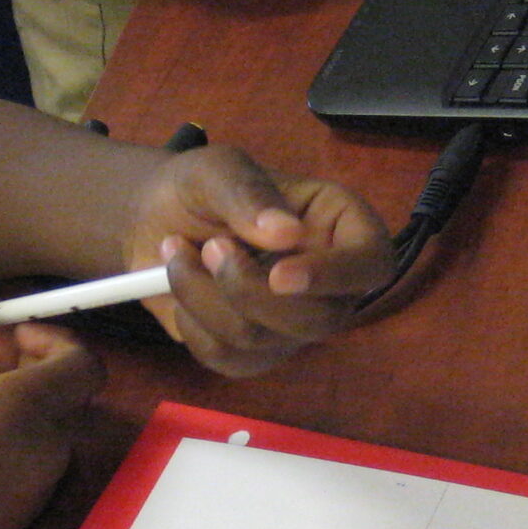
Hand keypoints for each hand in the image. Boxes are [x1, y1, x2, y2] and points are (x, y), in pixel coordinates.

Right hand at [0, 270, 101, 528]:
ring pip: (48, 423)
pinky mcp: (31, 513)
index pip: (82, 361)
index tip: (7, 334)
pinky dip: (11, 436)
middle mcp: (46, 448)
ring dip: (14, 398)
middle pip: (64, 388)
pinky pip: (36, 457)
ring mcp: (43, 485)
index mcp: (19, 412)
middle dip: (26, 360)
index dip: (55, 337)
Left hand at [119, 147, 393, 378]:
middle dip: (248, 290)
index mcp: (340, 227)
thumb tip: (287, 233)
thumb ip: (248, 192)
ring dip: (203, 297)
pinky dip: (190, 323)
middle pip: (318, 320)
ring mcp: (293, 325)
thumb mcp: (217, 168)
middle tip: (209, 246)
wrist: (155, 220)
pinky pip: (227, 359)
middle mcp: (328, 284)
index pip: (372, 263)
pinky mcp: (255, 354)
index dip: (336, 276)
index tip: (280, 274)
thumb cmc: (200, 187)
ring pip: (262, 341)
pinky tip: (182, 286)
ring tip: (179, 252)